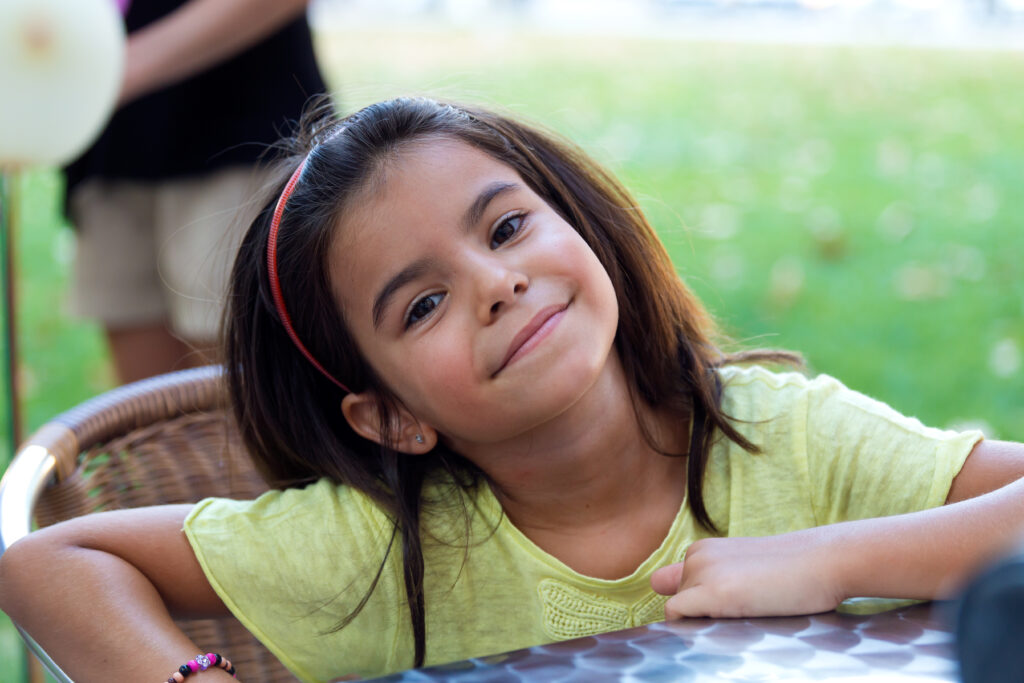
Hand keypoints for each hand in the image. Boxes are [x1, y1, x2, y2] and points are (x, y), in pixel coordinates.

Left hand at [650, 531, 845, 619]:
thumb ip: (715, 582)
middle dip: (700, 614)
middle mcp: (696, 556)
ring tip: (744, 618)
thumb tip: (684, 603)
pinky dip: (690, 629)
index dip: (692, 605)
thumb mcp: (745, 570)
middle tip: (742, 616)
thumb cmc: (794, 573)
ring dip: (701, 622)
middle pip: (678, 600)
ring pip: (679, 610)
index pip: (673, 586)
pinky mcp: (714, 592)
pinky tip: (724, 630)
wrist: (825, 560)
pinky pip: (677, 615)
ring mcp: (702, 572)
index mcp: (703, 550)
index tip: (717, 617)